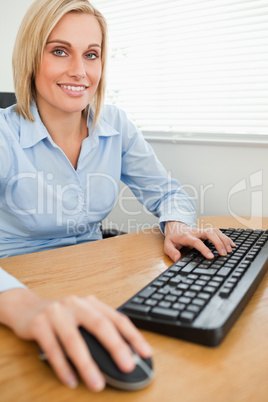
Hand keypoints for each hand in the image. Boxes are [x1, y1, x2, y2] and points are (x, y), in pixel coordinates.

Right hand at [0, 289, 151, 391]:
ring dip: (87, 364)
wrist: (26, 307)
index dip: (133, 335)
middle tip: (127, 366)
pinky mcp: (39, 323)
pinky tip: (71, 380)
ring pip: (74, 340)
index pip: (117, 318)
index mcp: (90, 302)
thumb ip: (99, 329)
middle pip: (99, 324)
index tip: (145, 353)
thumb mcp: (81, 316)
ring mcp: (56, 312)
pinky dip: (62, 367)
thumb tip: (123, 355)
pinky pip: (52, 349)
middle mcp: (75, 304)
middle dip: (115, 346)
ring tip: (97, 384)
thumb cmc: (60, 316)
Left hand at [164, 221, 235, 261]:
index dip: (204, 249)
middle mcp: (196, 232)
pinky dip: (226, 237)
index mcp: (186, 236)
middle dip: (218, 242)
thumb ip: (171, 252)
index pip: (196, 242)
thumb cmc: (173, 237)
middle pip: (209, 233)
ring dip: (224, 240)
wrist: (175, 226)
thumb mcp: (167, 245)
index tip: (211, 257)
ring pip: (215, 231)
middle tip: (224, 253)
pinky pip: (218, 232)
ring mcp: (202, 230)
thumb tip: (177, 258)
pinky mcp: (207, 230)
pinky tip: (232, 244)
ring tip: (230, 250)